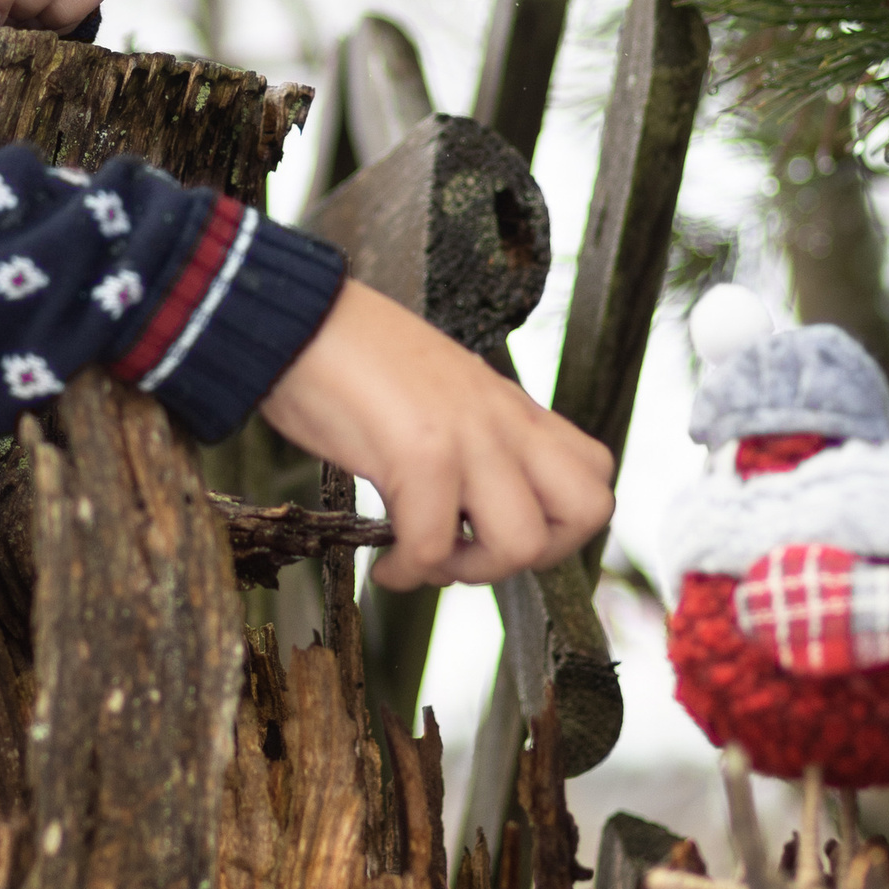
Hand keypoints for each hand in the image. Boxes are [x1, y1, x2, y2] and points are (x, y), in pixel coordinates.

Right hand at [260, 280, 613, 585]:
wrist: (294, 317)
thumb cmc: (348, 357)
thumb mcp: (438, 393)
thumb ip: (469, 436)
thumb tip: (466, 506)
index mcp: (509, 406)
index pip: (595, 473)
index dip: (561, 523)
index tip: (500, 531)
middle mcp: (502, 419)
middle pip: (588, 511)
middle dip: (537, 555)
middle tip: (476, 552)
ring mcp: (467, 434)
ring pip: (523, 543)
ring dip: (469, 571)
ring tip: (424, 558)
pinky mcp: (420, 451)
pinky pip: (433, 545)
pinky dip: (407, 572)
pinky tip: (383, 566)